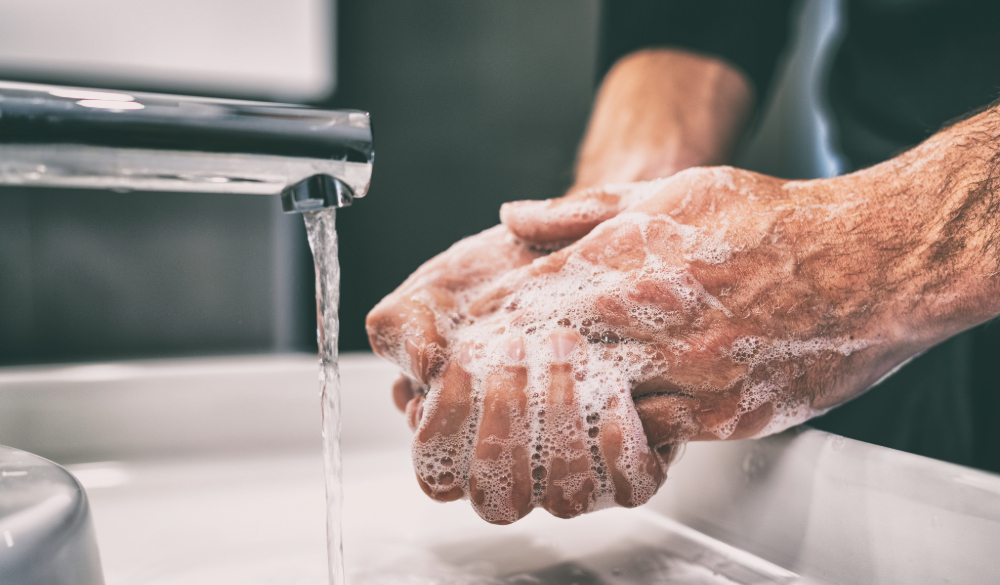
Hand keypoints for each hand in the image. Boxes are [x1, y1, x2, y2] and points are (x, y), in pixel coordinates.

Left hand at [392, 161, 973, 523]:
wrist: (871, 267)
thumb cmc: (775, 222)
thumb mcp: (672, 191)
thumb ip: (584, 209)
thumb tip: (515, 216)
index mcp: (631, 263)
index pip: (529, 302)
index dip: (490, 322)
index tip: (465, 335)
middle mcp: (651, 324)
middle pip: (548, 363)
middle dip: (510, 375)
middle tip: (483, 384)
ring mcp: (687, 377)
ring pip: (594, 412)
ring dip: (560, 411)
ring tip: (538, 409)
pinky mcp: (722, 418)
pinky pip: (653, 438)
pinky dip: (622, 431)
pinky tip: (611, 420)